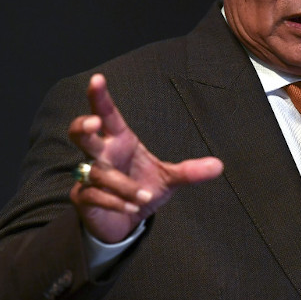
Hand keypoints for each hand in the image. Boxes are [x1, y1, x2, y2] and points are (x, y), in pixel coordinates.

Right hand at [68, 73, 222, 242]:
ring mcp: (88, 175)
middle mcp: (101, 154)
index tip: (97, 79)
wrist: (125, 220)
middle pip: (81, 134)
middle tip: (94, 123)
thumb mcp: (169, 178)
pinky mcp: (83, 197)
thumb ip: (189, 171)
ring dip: (122, 185)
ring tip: (143, 197)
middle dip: (84, 126)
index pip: (107, 115)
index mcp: (119, 140)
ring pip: (98, 173)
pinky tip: (131, 208)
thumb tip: (219, 166)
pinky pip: (94, 195)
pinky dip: (115, 202)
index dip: (100, 97)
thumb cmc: (141, 187)